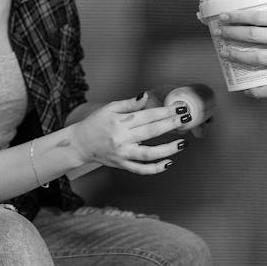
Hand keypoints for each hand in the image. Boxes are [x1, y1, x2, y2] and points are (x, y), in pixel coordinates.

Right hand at [70, 94, 186, 174]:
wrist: (79, 144)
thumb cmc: (95, 123)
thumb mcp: (110, 108)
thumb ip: (129, 104)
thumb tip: (145, 96)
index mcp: (120, 122)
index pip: (147, 115)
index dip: (165, 111)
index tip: (179, 108)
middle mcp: (122, 138)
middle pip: (152, 132)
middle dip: (172, 125)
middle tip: (187, 119)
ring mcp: (123, 154)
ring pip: (149, 154)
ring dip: (168, 149)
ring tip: (183, 143)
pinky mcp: (122, 165)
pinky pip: (141, 170)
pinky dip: (156, 168)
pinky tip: (169, 162)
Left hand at [212, 5, 266, 96]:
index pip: (261, 17)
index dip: (239, 17)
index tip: (225, 17)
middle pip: (255, 35)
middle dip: (232, 34)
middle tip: (219, 33)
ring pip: (259, 58)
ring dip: (238, 55)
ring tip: (225, 53)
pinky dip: (259, 90)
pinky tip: (247, 90)